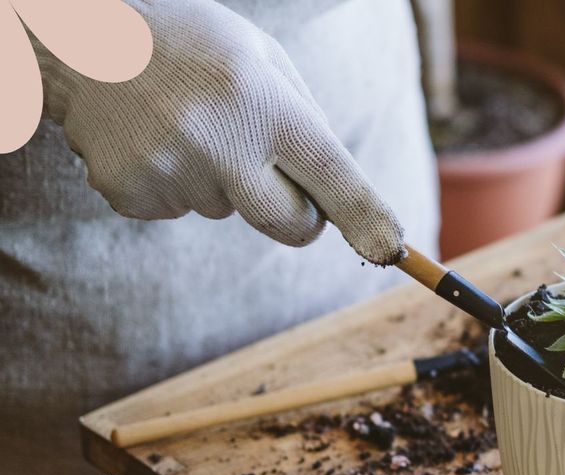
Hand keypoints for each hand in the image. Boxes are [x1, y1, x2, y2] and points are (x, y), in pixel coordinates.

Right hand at [37, 0, 404, 265]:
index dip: (366, 217)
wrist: (79, 39)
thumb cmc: (191, 47)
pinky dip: (177, 183)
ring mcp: (171, 172)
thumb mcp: (261, 58)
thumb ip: (306, 121)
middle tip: (276, 173)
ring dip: (223, 180)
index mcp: (262, 102)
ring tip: (187, 125)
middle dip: (300, 215)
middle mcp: (219, 142)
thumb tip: (344, 197)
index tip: (389, 249)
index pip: (332, 176)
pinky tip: (154, 138)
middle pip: (291, 225)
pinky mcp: (131, 193)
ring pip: (229, 210)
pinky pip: (180, 209)